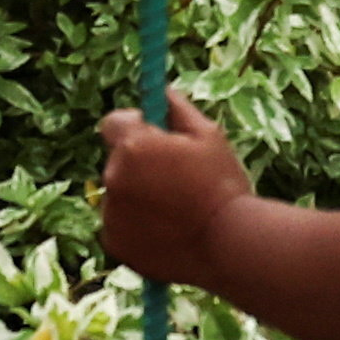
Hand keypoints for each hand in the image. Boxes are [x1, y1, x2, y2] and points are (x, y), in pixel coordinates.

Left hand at [97, 90, 253, 292]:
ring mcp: (111, 215)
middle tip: (178, 178)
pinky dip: (138, 227)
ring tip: (180, 210)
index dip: (134, 126)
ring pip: (121, 195)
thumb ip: (178, 110)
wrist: (228, 246)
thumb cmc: (222, 186)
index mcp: (133, 146)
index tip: (154, 136)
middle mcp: (113, 178)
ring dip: (139, 196)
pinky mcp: (115, 245)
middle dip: (140, 164)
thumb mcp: (209, 136)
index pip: (112, 123)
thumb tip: (163, 92)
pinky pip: (122, 226)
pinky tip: (171, 231)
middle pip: (118, 161)